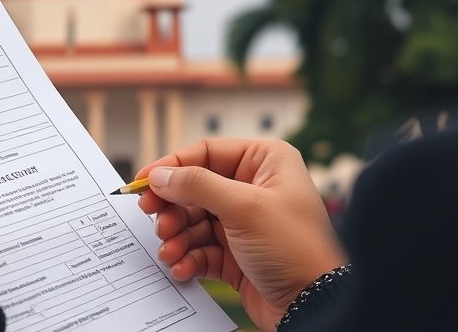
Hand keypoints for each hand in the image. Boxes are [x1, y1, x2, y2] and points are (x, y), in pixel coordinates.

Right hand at [136, 139, 345, 331]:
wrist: (314, 305)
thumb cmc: (294, 247)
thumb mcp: (244, 208)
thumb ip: (197, 186)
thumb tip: (160, 175)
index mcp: (264, 162)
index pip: (206, 153)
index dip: (172, 166)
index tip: (143, 182)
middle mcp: (253, 187)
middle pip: (194, 188)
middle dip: (173, 208)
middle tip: (156, 221)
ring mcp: (244, 222)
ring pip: (193, 221)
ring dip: (177, 237)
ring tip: (170, 250)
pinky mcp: (236, 254)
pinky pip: (200, 248)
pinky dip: (188, 257)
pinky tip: (182, 267)